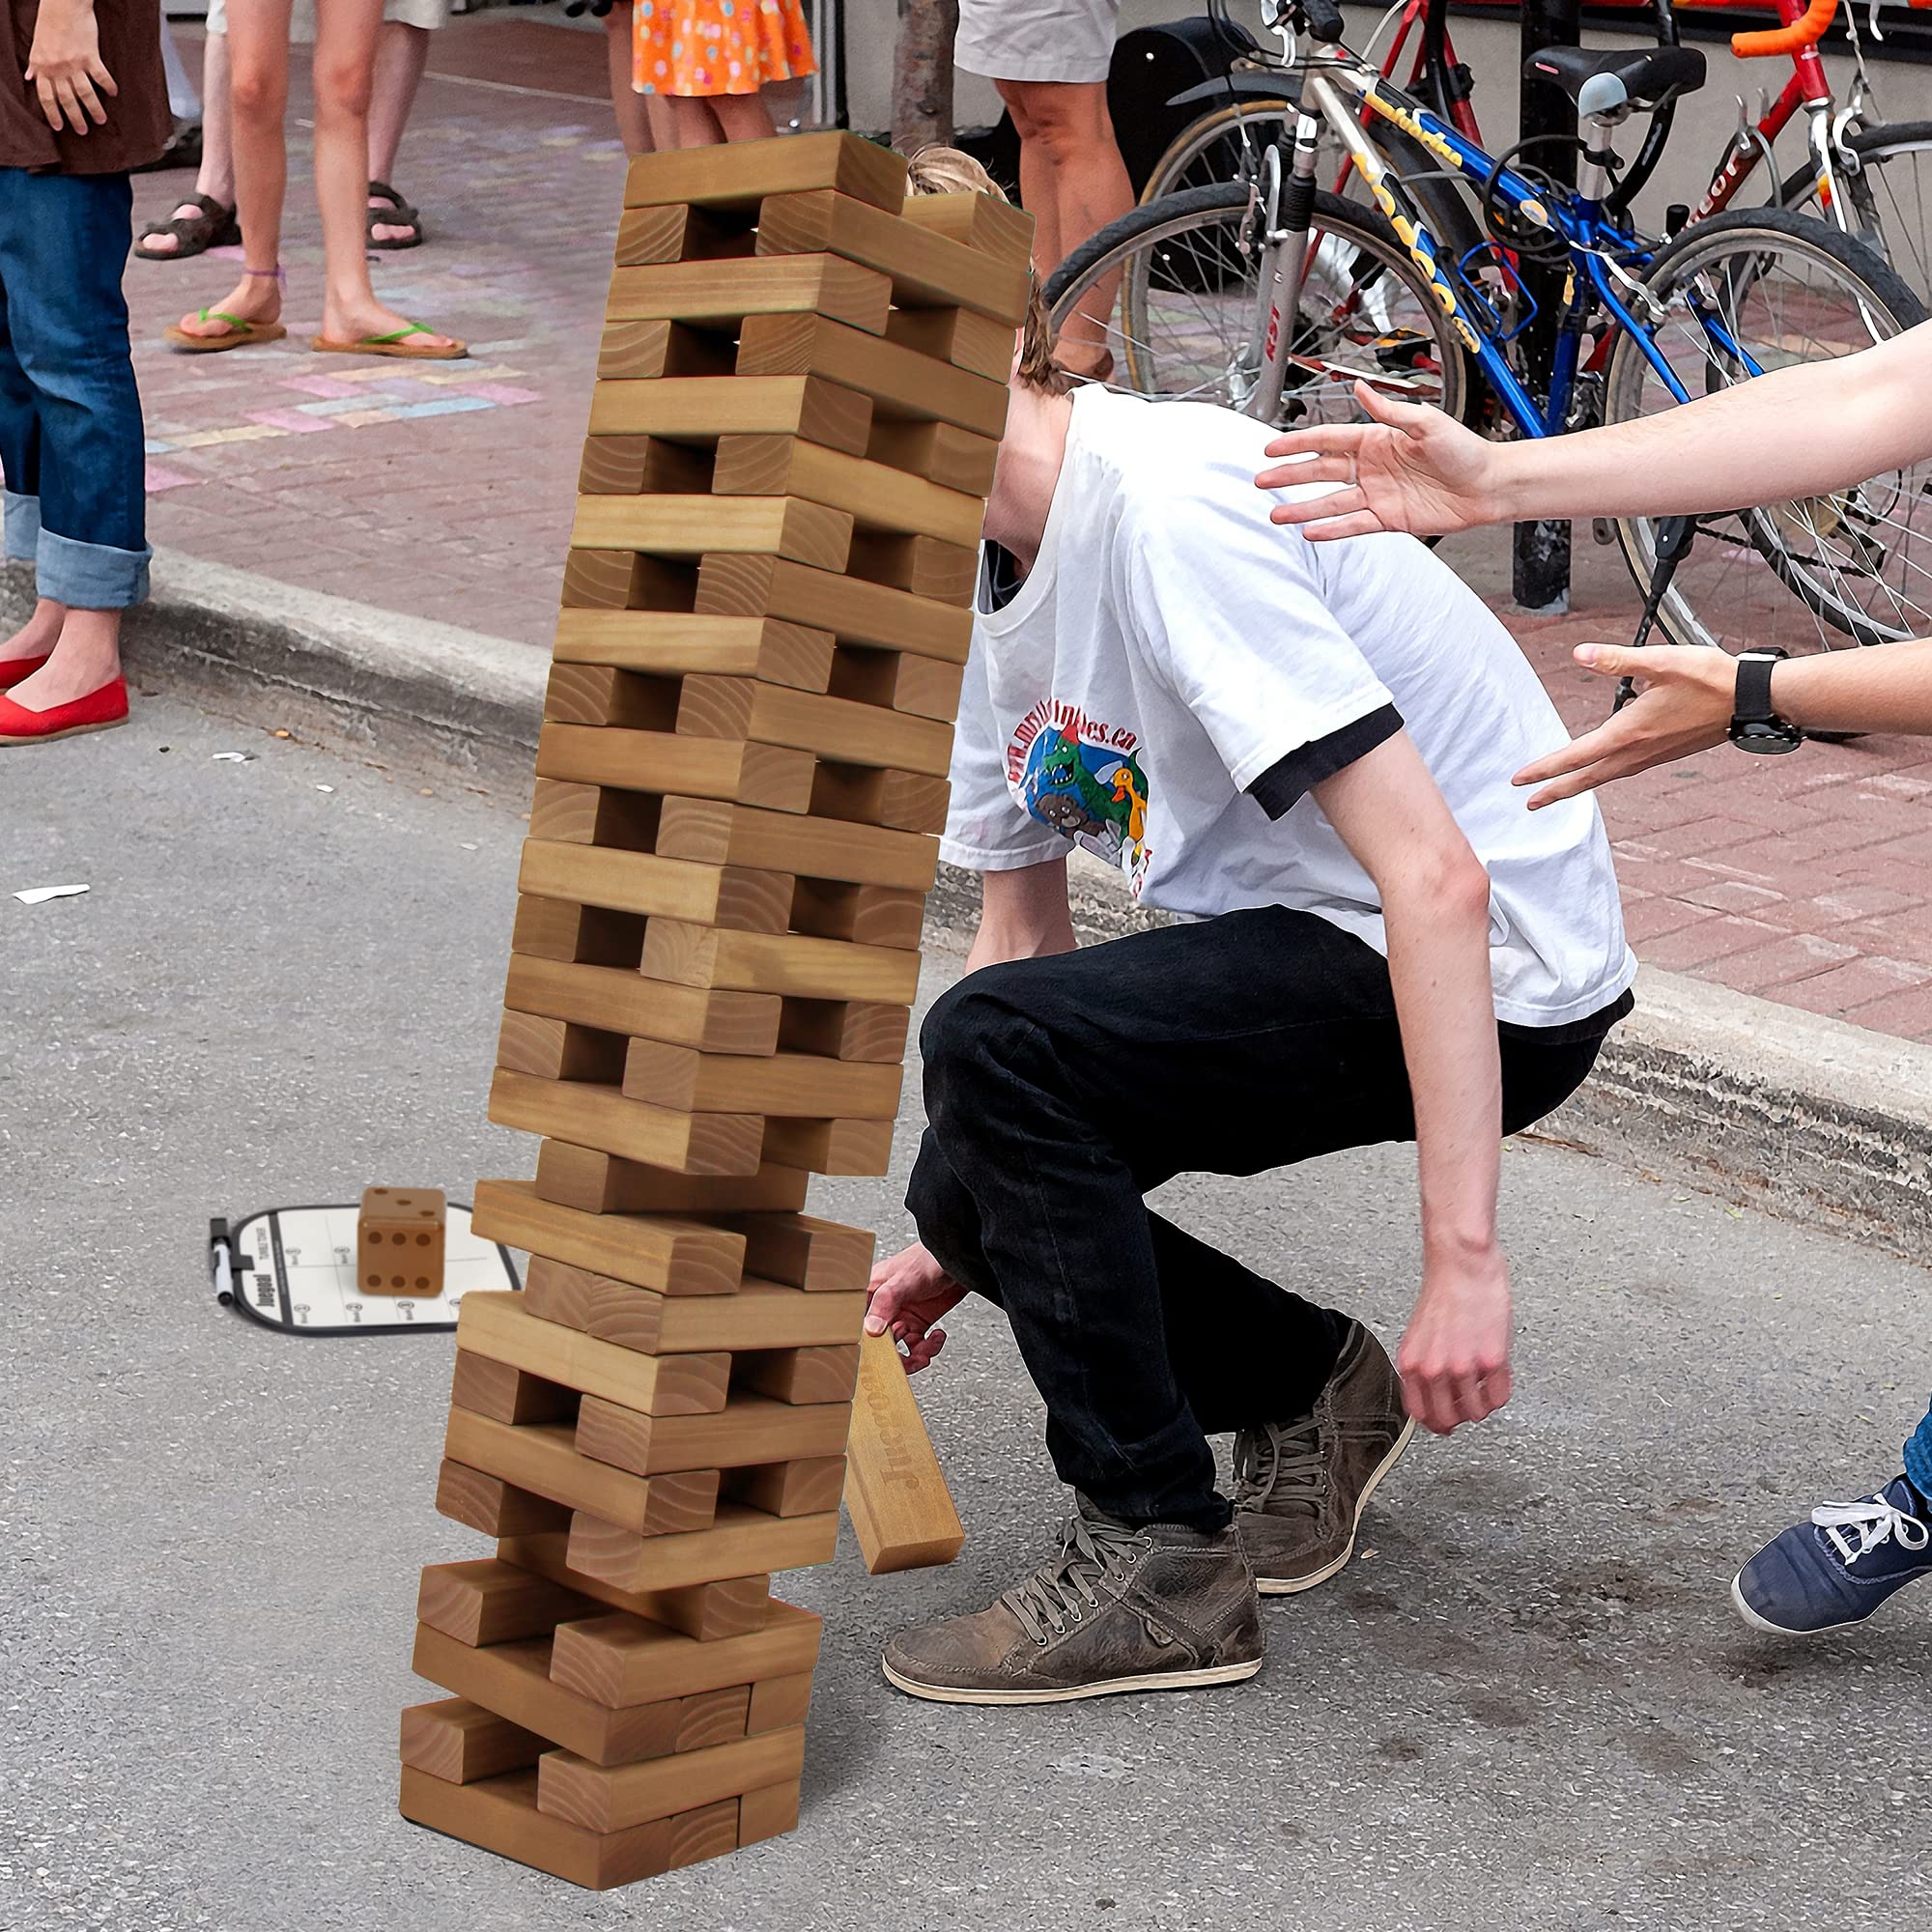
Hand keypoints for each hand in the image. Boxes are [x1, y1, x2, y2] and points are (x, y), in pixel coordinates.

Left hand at [25, 0, 115, 132]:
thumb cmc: (50, 22)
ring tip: (101, 120)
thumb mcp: (37, 44)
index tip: (59, 127)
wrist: (62, 4)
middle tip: (83, 131)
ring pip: (85, 94)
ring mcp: (74, 63)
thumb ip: (35, 63)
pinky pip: (101, 77)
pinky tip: (113, 93)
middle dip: (75, 119)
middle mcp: (57, 67)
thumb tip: (31, 77)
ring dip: (94, 110)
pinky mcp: (90, 56)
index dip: (52, 114)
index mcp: (42, 65)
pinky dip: (108, 86)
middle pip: (67, 100)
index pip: (46, 96)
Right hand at [863, 1242, 966, 1373]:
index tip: (877, 1356)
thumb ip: (886, 1303)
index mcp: (872, 1294)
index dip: (866, 1343)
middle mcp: (885, 1308)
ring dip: (913, 1356)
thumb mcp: (904, 1280)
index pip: (859, 1324)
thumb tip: (872, 1329)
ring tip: (924, 1353)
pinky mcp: (920, 1322)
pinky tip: (937, 1337)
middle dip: (893, 1355)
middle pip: (879, 1342)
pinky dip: (929, 1348)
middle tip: (906, 1360)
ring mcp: (903, 1316)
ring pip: (899, 1349)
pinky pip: (919, 1346)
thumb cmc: (929, 1258)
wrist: (961, 1259)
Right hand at [1253, 381, 1499, 540]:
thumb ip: (1389, 410)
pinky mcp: (1387, 519)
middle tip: (1261, 479)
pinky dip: (1332, 529)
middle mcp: (1372, 467)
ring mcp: (1377, 494)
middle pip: (1320, 471)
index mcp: (1377, 439)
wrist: (1487, 485)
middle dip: (1289, 475)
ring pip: (1330, 502)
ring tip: (1276, 514)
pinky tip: (1311, 531)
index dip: (1298, 443)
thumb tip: (1360, 388)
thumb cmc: (1464, 450)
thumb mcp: (1426, 422)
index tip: (1271, 446)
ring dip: (1302, 508)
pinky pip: (1353, 524)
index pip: (1327, 439)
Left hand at [1397, 1244, 1512, 1435]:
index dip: (1434, 1423)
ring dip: (1483, 1405)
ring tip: (1485, 1388)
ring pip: (1476, 1412)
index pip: (1419, 1413)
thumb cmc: (1444, 1290)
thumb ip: (1424, 1364)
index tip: (1444, 1425)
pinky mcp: (1492, 1360)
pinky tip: (1498, 1378)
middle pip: (1448, 1419)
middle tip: (1469, 1407)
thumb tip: (1434, 1392)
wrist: (1462, 1264)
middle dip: (1460, 1418)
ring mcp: (1463, 1367)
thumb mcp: (1420, 1334)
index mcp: (1412, 1362)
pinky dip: (1501, 1393)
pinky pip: (1500, 1396)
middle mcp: (1434, 1369)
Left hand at [1513, 642, 1734, 808]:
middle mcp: (1638, 751)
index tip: (1520, 779)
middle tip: (1530, 803)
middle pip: (1587, 777)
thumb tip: (1580, 654)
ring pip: (1606, 776)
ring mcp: (1653, 756)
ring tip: (1559, 791)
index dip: (1545, 768)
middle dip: (1556, 791)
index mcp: (1629, 732)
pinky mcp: (1665, 754)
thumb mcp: (1661, 662)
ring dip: (1580, 785)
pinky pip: (1625, 771)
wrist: (1751, 699)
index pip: (1576, 755)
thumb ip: (1617, 659)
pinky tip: (1603, 770)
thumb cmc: (1710, 679)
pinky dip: (1604, 775)